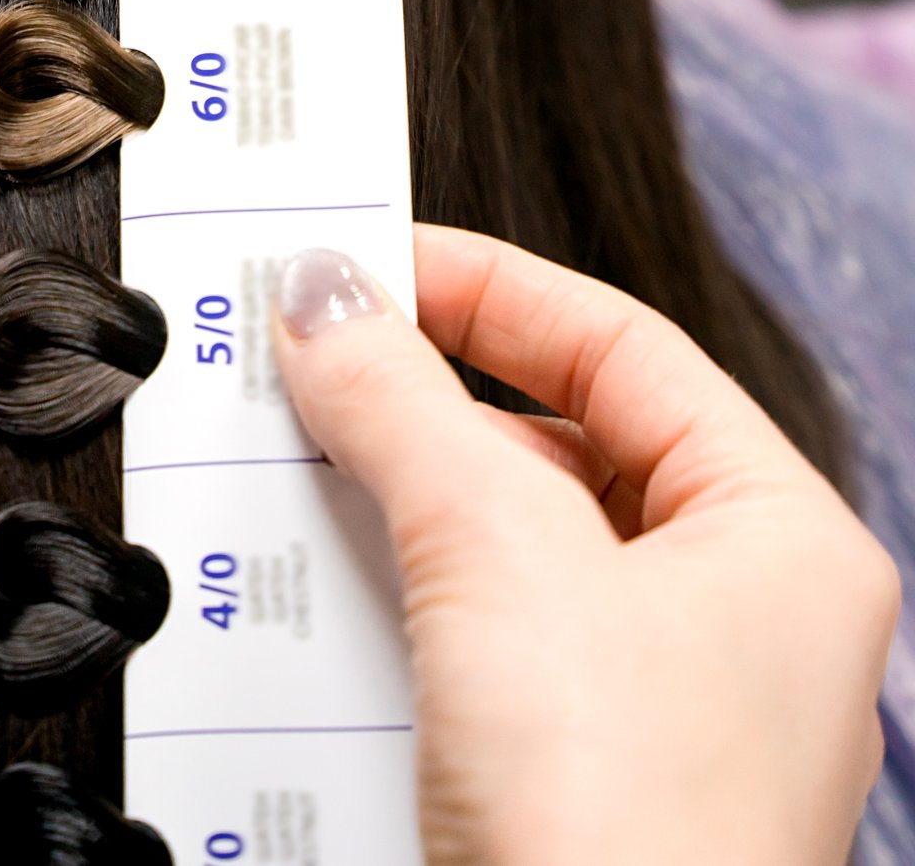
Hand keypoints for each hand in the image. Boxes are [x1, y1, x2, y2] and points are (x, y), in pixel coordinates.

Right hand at [270, 225, 899, 865]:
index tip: (363, 263)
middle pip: (555, 444)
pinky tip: (307, 595)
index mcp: (781, 540)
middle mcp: (736, 623)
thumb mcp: (496, 554)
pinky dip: (386, 609)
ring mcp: (654, 717)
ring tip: (291, 465)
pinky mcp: (567, 793)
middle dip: (420, 401)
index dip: (485, 287)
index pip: (623, 345)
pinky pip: (467, 650)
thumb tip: (325, 296)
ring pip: (502, 550)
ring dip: (389, 506)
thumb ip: (401, 401)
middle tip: (305, 357)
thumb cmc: (621, 832)